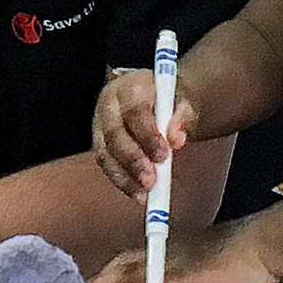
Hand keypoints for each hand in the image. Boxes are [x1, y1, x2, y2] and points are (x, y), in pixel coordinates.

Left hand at [88, 217, 281, 282]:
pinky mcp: (185, 277)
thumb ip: (183, 270)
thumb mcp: (205, 261)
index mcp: (171, 246)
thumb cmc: (239, 255)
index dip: (109, 270)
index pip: (131, 257)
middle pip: (123, 263)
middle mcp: (166, 250)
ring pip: (130, 273)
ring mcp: (174, 263)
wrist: (262, 247)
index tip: (90, 282)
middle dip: (99, 278)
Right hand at [92, 70, 196, 197]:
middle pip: (115, 133)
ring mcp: (100, 125)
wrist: (159, 100)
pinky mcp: (100, 144)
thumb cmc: (171, 103)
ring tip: (147, 193)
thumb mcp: (183, 104)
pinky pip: (107, 165)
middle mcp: (110, 105)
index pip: (134, 110)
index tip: (165, 154)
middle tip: (153, 180)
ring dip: (126, 176)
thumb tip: (177, 139)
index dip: (147, 134)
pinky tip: (140, 195)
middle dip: (133, 159)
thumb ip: (182, 119)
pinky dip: (123, 182)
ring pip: (105, 153)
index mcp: (130, 87)